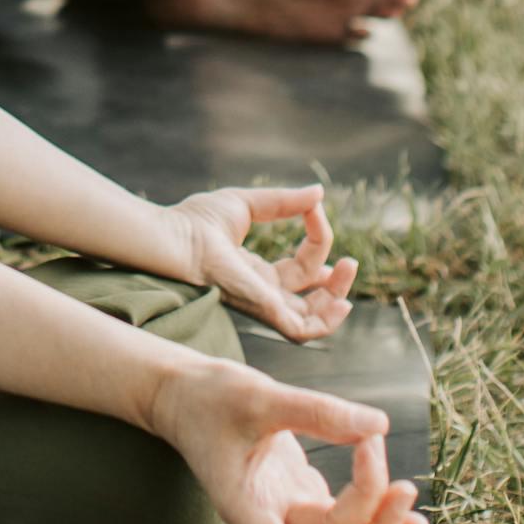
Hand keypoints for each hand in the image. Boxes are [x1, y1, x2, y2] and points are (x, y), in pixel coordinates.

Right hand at [150, 357, 427, 523]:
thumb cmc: (208, 396)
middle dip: (369, 520)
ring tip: (408, 492)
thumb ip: (317, 412)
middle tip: (394, 476)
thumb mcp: (258, 395)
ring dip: (378, 521)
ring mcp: (285, 509)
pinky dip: (374, 510)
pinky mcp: (298, 494)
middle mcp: (268, 519)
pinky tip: (403, 501)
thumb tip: (380, 425)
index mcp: (245, 508)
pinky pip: (343, 516)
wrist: (182, 394)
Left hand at [169, 185, 357, 343]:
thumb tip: (318, 193)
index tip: (315, 209)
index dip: (317, 239)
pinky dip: (326, 321)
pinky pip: (302, 330)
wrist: (174, 238)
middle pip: (309, 297)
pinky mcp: (264, 311)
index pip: (300, 266)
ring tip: (347, 272)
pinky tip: (342, 301)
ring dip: (336, 300)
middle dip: (334, 282)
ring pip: (310, 319)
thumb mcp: (248, 204)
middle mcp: (261, 292)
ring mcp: (263, 304)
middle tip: (348, 262)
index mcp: (255, 270)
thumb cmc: (197, 222)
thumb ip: (284, 202)